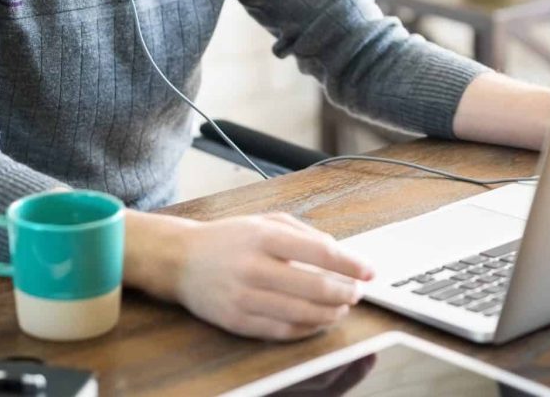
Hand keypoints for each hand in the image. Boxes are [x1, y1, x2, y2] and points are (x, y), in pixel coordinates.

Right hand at [173, 212, 374, 339]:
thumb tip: (337, 250)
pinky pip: (282, 330)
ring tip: (343, 307)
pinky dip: (307, 328)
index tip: (368, 270)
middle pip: (314, 287)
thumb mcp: (264, 220)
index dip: (349, 264)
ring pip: (301, 313)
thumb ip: (302, 232)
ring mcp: (245, 297)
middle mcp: (254, 266)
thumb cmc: (228, 238)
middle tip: (358, 292)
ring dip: (331, 313)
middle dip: (345, 292)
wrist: (181, 260)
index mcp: (263, 236)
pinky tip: (319, 321)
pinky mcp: (238, 321)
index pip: (318, 251)